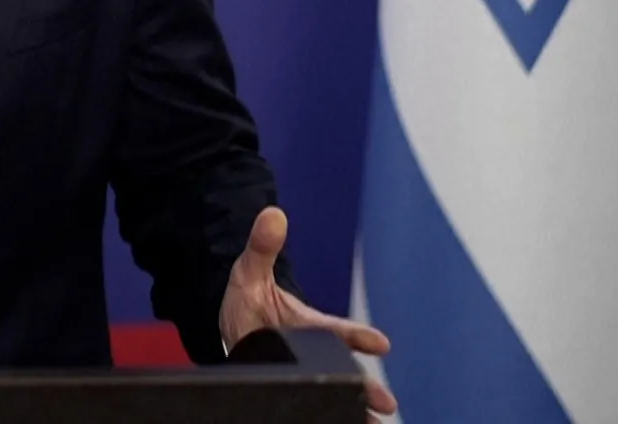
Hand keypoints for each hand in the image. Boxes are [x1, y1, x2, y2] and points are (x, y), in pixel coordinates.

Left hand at [220, 207, 396, 418]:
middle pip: (344, 372)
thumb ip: (262, 246)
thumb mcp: (249, 272)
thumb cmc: (248, 300)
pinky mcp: (293, 391)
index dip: (358, 336)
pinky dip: (324, 416)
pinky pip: (310, 407)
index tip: (380, 342)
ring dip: (354, 411)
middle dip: (364, 387)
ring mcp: (304, 374)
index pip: (338, 331)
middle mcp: (314, 354)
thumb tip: (273, 214)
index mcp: (310, 327)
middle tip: (385, 402)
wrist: (231, 329)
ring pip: (333, 396)